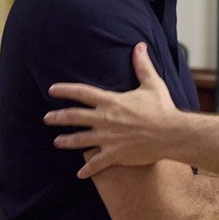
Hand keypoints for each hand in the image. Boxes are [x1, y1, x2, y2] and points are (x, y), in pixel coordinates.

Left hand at [45, 43, 176, 176]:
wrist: (171, 134)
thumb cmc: (162, 108)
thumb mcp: (152, 84)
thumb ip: (142, 65)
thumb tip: (139, 46)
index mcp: (111, 102)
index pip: (81, 93)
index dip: (65, 90)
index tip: (52, 90)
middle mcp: (104, 119)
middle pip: (73, 117)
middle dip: (57, 117)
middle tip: (47, 118)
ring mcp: (107, 138)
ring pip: (79, 140)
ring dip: (66, 141)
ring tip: (57, 142)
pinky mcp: (114, 155)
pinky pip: (96, 164)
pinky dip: (87, 169)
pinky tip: (80, 173)